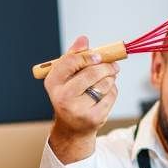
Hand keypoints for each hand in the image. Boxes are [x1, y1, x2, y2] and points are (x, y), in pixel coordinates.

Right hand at [46, 35, 118, 163]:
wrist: (72, 128)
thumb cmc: (70, 95)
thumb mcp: (66, 77)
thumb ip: (74, 57)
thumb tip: (83, 39)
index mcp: (52, 83)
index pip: (71, 62)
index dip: (88, 56)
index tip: (99, 55)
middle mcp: (62, 97)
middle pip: (91, 73)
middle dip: (106, 67)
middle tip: (114, 65)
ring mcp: (78, 109)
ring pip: (104, 84)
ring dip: (110, 78)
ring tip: (107, 80)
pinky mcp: (93, 118)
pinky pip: (111, 96)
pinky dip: (112, 91)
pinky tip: (106, 93)